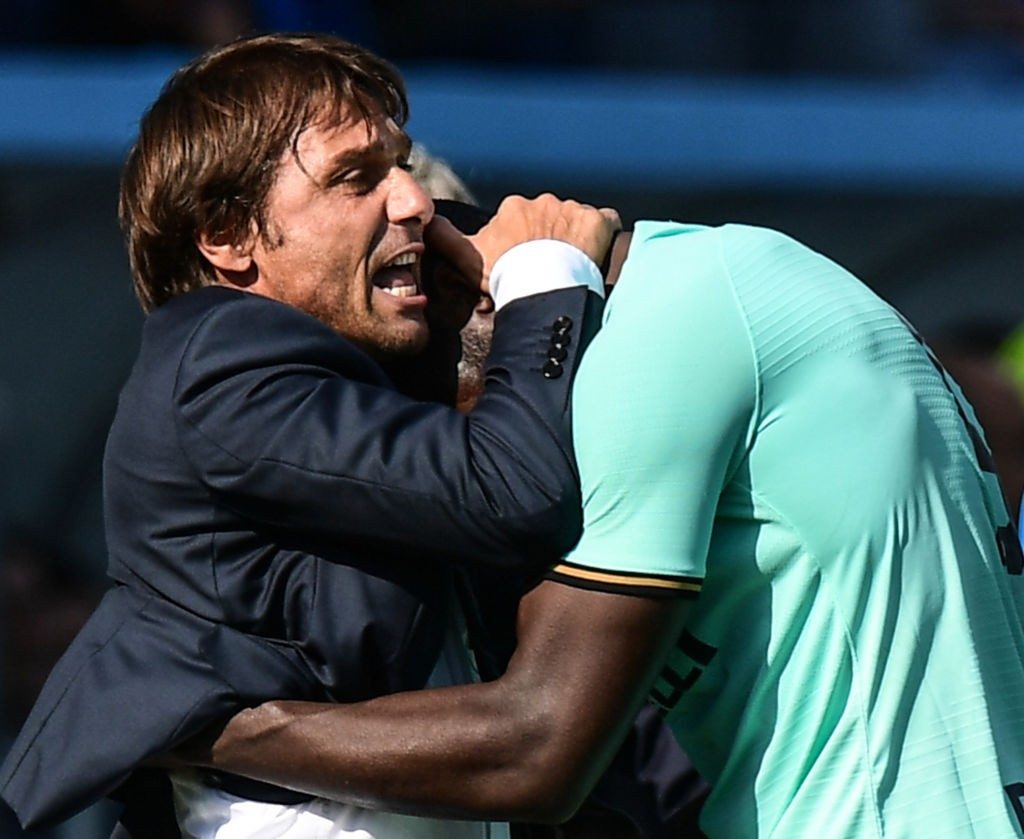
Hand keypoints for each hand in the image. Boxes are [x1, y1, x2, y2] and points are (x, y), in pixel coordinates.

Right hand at [426, 193, 620, 295]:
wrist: (541, 284)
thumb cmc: (504, 273)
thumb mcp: (465, 256)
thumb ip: (444, 237)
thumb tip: (427, 222)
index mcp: (514, 208)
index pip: (519, 222)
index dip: (520, 244)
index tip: (522, 264)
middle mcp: (543, 201)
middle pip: (547, 220)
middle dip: (547, 240)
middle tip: (547, 269)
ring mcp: (573, 210)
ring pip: (573, 221)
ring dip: (573, 239)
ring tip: (571, 267)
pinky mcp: (598, 222)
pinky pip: (606, 221)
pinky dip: (603, 234)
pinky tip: (598, 252)